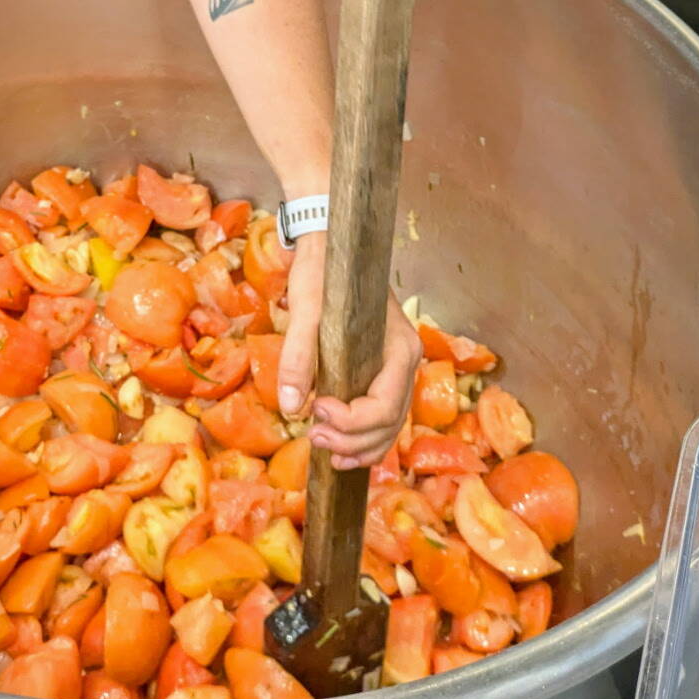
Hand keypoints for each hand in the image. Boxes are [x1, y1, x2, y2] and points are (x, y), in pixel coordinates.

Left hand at [277, 233, 421, 469]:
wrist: (331, 246)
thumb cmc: (323, 274)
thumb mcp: (306, 310)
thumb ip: (299, 357)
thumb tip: (291, 408)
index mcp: (399, 348)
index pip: (385, 405)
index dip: (352, 422)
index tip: (316, 412)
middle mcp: (406, 362)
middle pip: (390, 422)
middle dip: (354, 441)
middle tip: (314, 439)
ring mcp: (397, 368)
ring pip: (389, 425)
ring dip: (361, 446)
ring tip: (326, 452)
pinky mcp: (381, 370)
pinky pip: (382, 415)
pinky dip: (365, 437)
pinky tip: (341, 447)